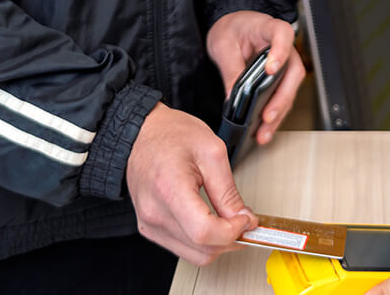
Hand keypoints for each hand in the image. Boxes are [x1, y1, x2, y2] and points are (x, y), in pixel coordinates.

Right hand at [126, 102, 257, 264]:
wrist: (143, 133)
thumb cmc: (172, 135)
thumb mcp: (212, 152)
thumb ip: (228, 191)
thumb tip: (243, 218)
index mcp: (169, 190)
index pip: (204, 232)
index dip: (232, 232)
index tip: (246, 220)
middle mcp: (154, 213)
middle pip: (201, 249)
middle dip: (231, 240)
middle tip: (245, 221)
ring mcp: (149, 224)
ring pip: (193, 255)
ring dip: (218, 244)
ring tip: (231, 223)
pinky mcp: (149, 228)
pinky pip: (182, 248)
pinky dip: (202, 243)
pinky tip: (213, 224)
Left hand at [206, 10, 304, 143]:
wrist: (232, 29)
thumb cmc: (231, 29)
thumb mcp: (224, 45)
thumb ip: (230, 68)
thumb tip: (232, 97)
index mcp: (268, 28)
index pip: (282, 35)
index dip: (280, 51)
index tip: (271, 69)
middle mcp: (283, 46)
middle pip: (293, 71)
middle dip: (282, 97)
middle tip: (267, 115)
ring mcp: (284, 63)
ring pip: (290, 89)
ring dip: (279, 112)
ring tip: (265, 131)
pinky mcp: (280, 78)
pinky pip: (282, 96)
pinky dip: (275, 114)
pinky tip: (265, 128)